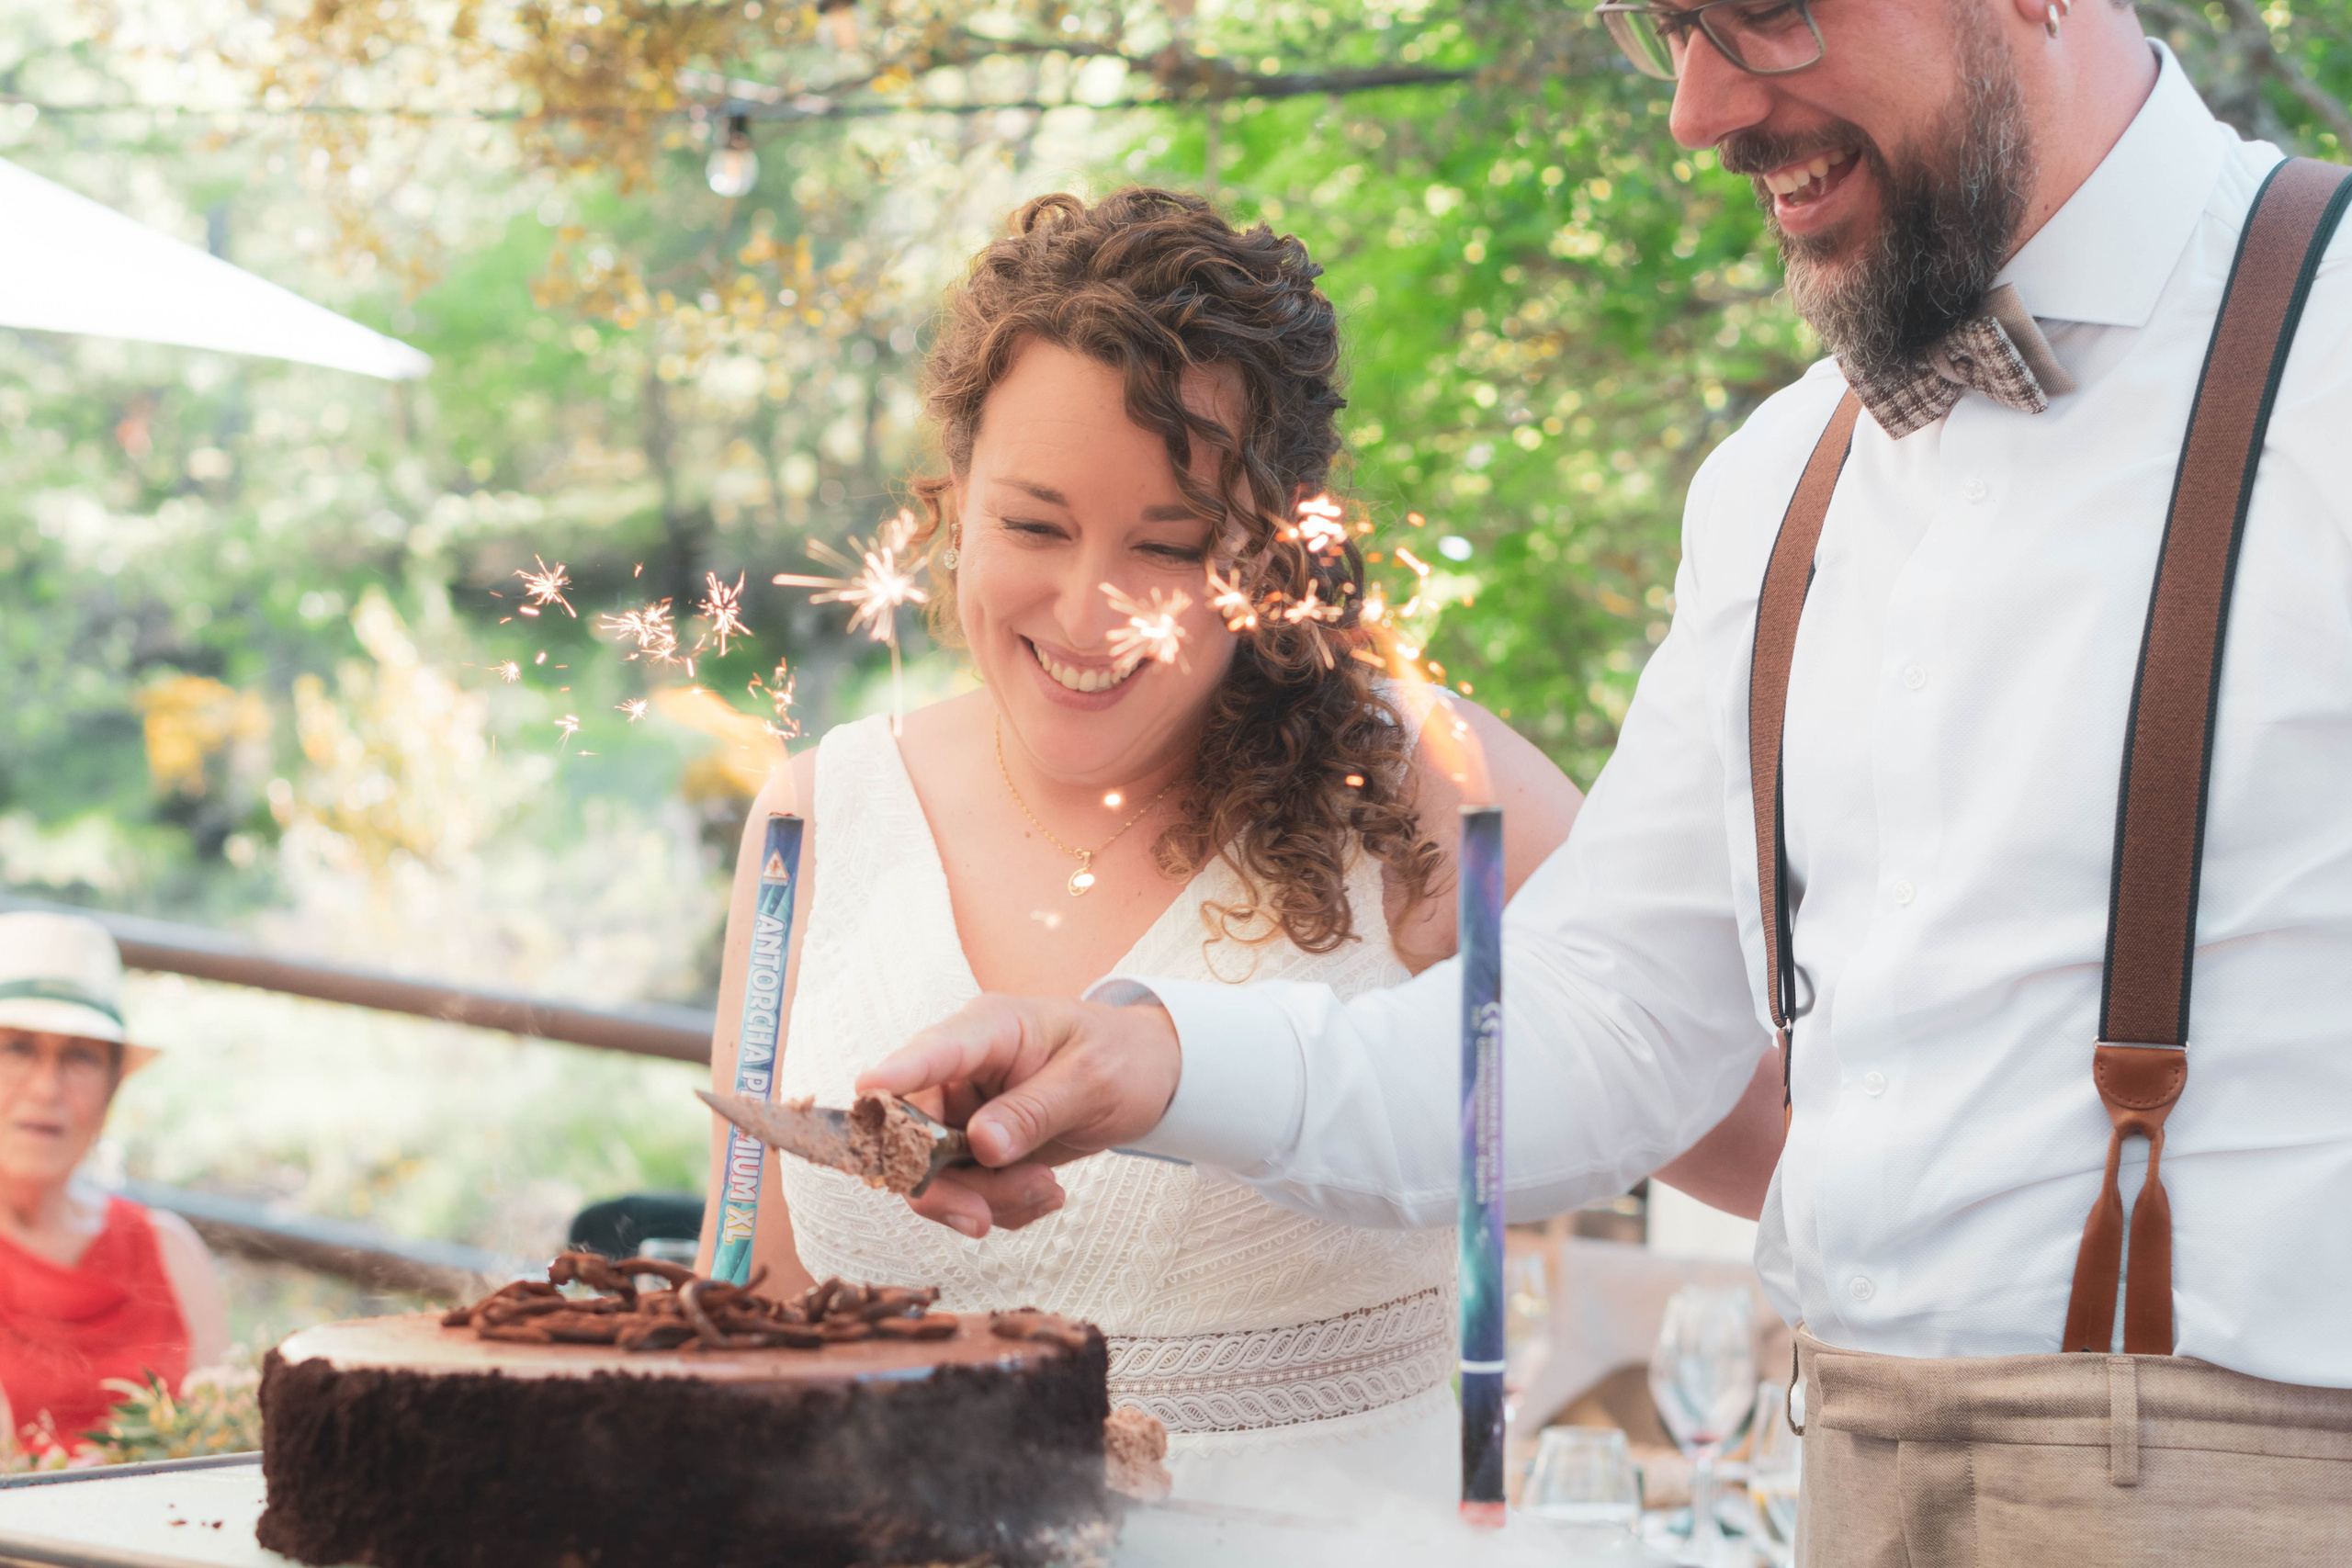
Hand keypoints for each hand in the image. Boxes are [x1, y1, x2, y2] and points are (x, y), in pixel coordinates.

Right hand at [856, 995, 1180, 1237]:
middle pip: (912, 1135)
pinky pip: (966, 1194)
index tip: (865, 1097)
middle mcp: (961, 1070)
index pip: (930, 1052)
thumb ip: (1034, 1111)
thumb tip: (981, 1144)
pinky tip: (1046, 1195)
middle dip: (948, 1186)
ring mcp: (964, 1111)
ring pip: (936, 1177)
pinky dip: (1002, 1208)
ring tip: (1049, 1193)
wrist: (1151, 1077)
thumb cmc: (1121, 1057)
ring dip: (986, 1201)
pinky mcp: (977, 1149)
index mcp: (987, 1030)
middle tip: (987, 1217)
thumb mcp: (1091, 1080)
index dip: (894, 1076)